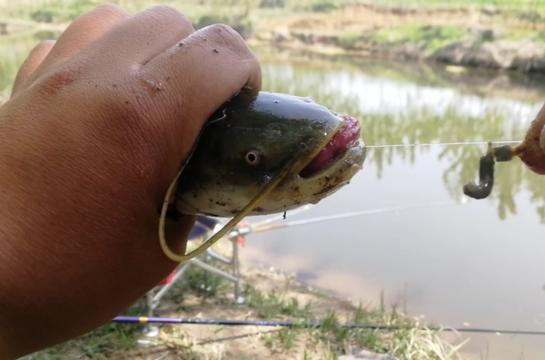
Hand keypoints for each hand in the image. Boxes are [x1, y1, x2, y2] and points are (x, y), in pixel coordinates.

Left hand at [0, 5, 259, 356]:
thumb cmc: (69, 276)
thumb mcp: (158, 248)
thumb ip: (194, 200)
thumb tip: (204, 181)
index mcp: (144, 117)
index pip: (220, 52)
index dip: (246, 74)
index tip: (243, 106)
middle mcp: (97, 80)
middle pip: (171, 21)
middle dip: (200, 56)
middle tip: (200, 105)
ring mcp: (51, 79)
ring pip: (115, 19)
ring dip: (147, 48)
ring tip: (151, 94)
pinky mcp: (19, 91)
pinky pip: (67, 46)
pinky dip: (95, 60)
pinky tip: (98, 103)